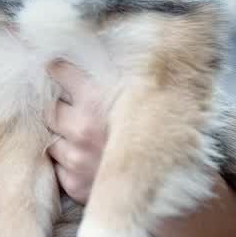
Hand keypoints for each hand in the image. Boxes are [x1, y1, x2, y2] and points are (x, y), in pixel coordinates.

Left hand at [45, 60, 235, 236]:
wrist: (184, 193)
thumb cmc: (169, 136)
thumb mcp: (149, 96)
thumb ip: (123, 73)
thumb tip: (107, 43)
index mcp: (98, 99)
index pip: (60, 72)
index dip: (60, 69)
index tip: (60, 68)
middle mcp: (82, 128)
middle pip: (51, 108)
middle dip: (63, 107)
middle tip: (81, 109)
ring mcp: (76, 159)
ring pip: (51, 138)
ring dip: (64, 137)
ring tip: (90, 137)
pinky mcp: (75, 185)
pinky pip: (58, 166)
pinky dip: (69, 162)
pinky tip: (92, 160)